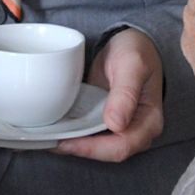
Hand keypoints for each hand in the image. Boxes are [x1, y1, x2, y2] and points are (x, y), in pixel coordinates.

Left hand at [52, 28, 163, 162]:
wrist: (129, 43)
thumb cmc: (136, 51)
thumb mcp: (132, 65)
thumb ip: (126, 93)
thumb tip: (116, 124)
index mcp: (149, 121)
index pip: (121, 146)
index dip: (93, 148)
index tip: (68, 141)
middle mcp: (135, 131)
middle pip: (105, 152)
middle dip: (77, 148)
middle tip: (49, 140)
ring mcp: (119, 128)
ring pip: (94, 146)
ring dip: (71, 143)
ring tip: (46, 137)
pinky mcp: (104, 122)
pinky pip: (88, 134)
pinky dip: (71, 133)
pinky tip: (53, 129)